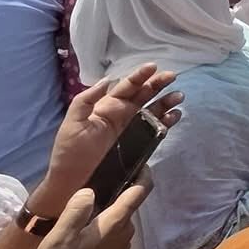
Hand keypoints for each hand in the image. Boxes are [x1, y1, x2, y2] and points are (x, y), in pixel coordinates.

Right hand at [21, 184, 150, 248]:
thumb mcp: (59, 237)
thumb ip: (77, 210)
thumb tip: (90, 191)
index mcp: (115, 224)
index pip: (140, 191)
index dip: (142, 172)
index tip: (136, 159)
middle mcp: (124, 234)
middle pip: (127, 204)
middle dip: (116, 190)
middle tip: (93, 181)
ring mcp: (119, 248)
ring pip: (117, 219)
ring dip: (105, 210)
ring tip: (81, 205)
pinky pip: (111, 232)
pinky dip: (101, 225)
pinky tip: (80, 228)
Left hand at [31, 63, 180, 216]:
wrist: (73, 182)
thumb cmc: (69, 151)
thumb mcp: (72, 122)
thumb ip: (86, 100)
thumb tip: (108, 79)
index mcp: (106, 107)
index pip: (126, 87)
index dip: (139, 76)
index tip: (153, 66)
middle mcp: (122, 115)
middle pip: (144, 95)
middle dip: (158, 84)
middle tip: (172, 76)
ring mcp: (132, 130)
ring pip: (153, 110)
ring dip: (166, 102)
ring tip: (179, 96)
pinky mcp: (139, 145)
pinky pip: (156, 130)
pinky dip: (167, 122)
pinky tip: (175, 116)